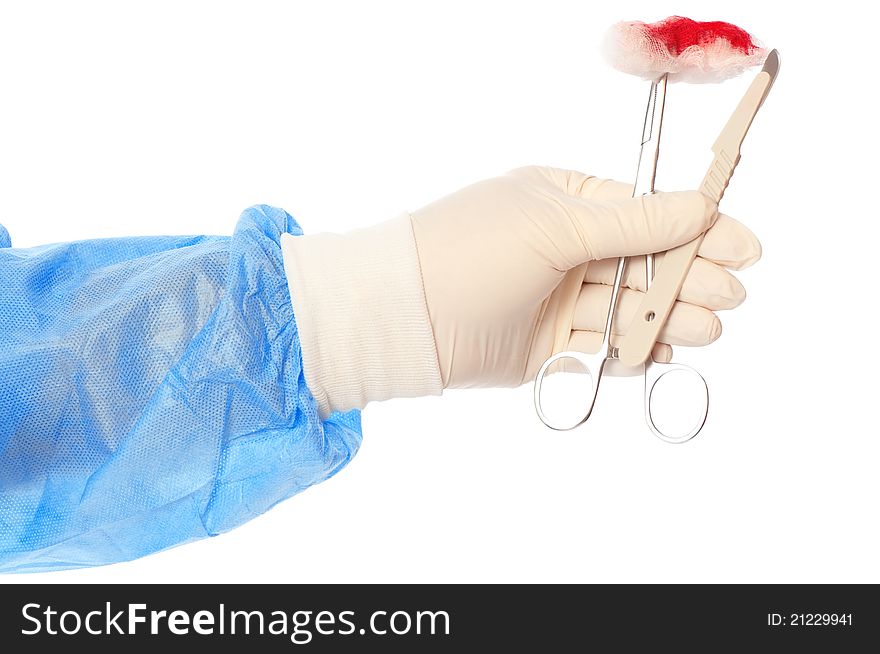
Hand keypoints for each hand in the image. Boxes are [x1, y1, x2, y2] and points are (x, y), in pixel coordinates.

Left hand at [283, 165, 759, 414]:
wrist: (406, 317)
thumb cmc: (474, 251)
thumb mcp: (556, 225)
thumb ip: (631, 224)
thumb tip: (698, 209)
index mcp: (564, 200)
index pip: (645, 211)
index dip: (697, 229)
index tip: (745, 246)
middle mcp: (563, 247)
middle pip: (644, 262)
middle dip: (690, 277)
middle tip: (731, 295)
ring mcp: (556, 298)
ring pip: (627, 307)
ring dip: (670, 316)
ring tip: (708, 327)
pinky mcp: (547, 346)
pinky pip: (602, 346)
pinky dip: (633, 350)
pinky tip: (665, 350)